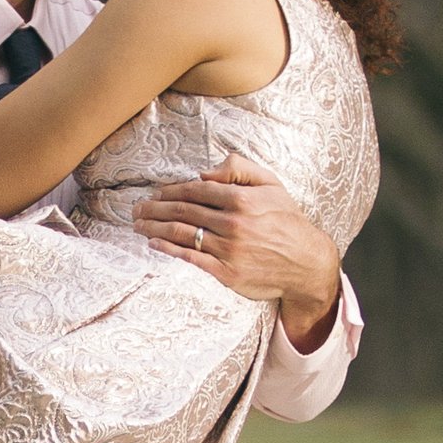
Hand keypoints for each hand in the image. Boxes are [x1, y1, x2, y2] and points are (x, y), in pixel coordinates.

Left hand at [134, 155, 344, 340]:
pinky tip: (153, 243)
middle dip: (154, 208)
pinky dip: (168, 249)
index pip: (194, 191)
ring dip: (154, 227)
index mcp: (241, 199)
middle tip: (137, 208)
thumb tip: (204, 172)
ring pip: (182, 234)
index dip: (170, 191)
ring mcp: (229, 249)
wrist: (305, 262)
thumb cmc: (286, 220)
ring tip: (138, 224)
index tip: (156, 193)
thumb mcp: (271, 184)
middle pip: (182, 212)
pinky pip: (190, 258)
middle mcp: (233, 223)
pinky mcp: (226, 272)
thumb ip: (239, 169)